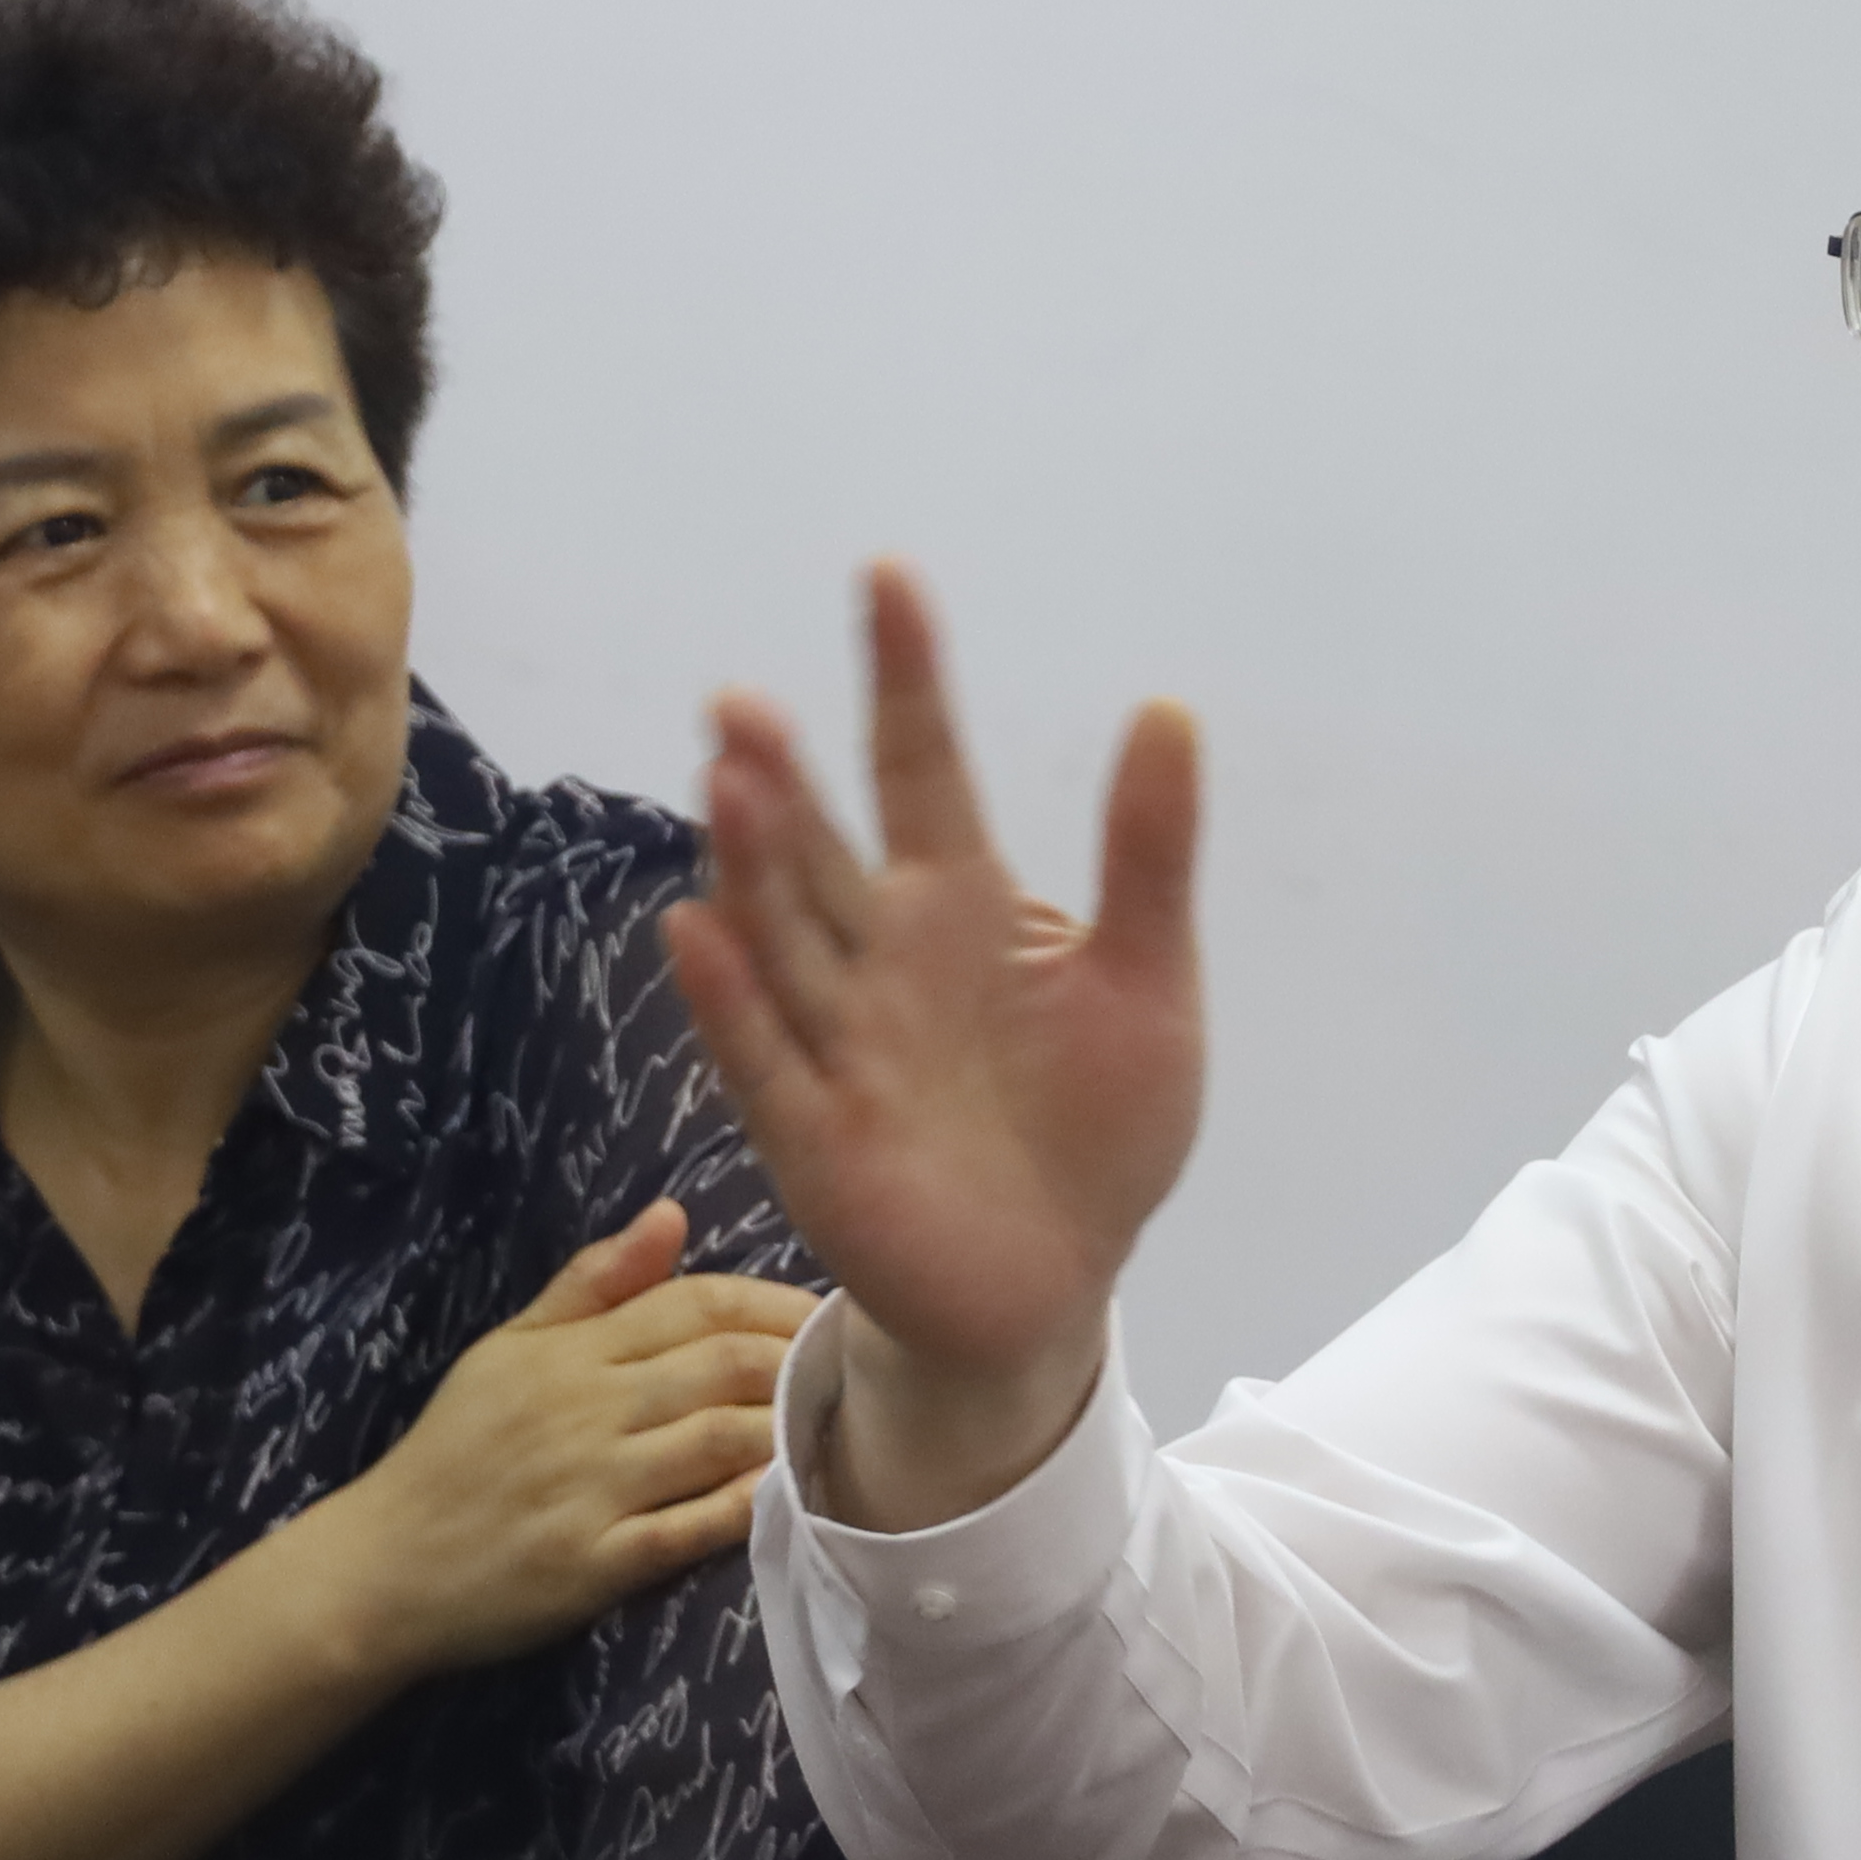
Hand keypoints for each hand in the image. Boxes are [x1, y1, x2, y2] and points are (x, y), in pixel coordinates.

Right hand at [297, 1197, 813, 1679]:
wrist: (383, 1566)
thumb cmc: (455, 1454)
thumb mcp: (507, 1350)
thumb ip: (592, 1282)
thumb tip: (673, 1213)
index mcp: (568, 1351)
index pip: (695, 1304)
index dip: (775, 1305)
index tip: (827, 1317)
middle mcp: (585, 1410)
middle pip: (722, 1365)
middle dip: (802, 1362)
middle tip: (859, 1372)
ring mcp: (591, 1488)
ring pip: (719, 1440)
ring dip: (789, 1431)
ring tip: (845, 1430)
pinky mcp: (594, 1564)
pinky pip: (691, 1529)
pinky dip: (748, 1509)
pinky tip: (792, 1499)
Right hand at [664, 562, 1201, 1524]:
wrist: (1059, 1281)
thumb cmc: (1096, 1131)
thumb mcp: (1148, 984)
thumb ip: (1150, 859)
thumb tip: (1166, 706)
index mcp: (963, 908)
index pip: (923, 771)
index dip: (906, 681)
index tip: (888, 578)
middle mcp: (882, 960)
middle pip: (821, 849)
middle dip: (783, 777)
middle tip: (743, 699)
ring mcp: (839, 1045)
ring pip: (780, 937)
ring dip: (750, 863)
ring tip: (728, 776)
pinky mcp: (816, 1137)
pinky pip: (765, 1058)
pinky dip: (730, 999)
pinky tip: (694, 929)